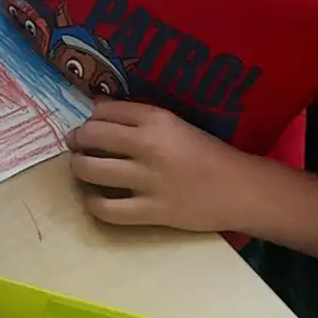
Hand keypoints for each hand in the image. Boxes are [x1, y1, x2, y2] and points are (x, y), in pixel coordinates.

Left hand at [66, 100, 256, 233]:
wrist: (241, 189)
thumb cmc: (207, 153)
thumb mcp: (175, 124)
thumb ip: (136, 116)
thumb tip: (96, 106)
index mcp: (157, 119)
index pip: (105, 111)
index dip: (90, 117)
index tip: (90, 124)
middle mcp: (148, 145)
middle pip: (91, 136)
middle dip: (77, 139)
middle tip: (76, 144)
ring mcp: (148, 180)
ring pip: (91, 170)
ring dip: (78, 167)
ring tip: (81, 167)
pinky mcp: (152, 212)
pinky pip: (107, 209)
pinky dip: (92, 202)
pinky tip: (94, 197)